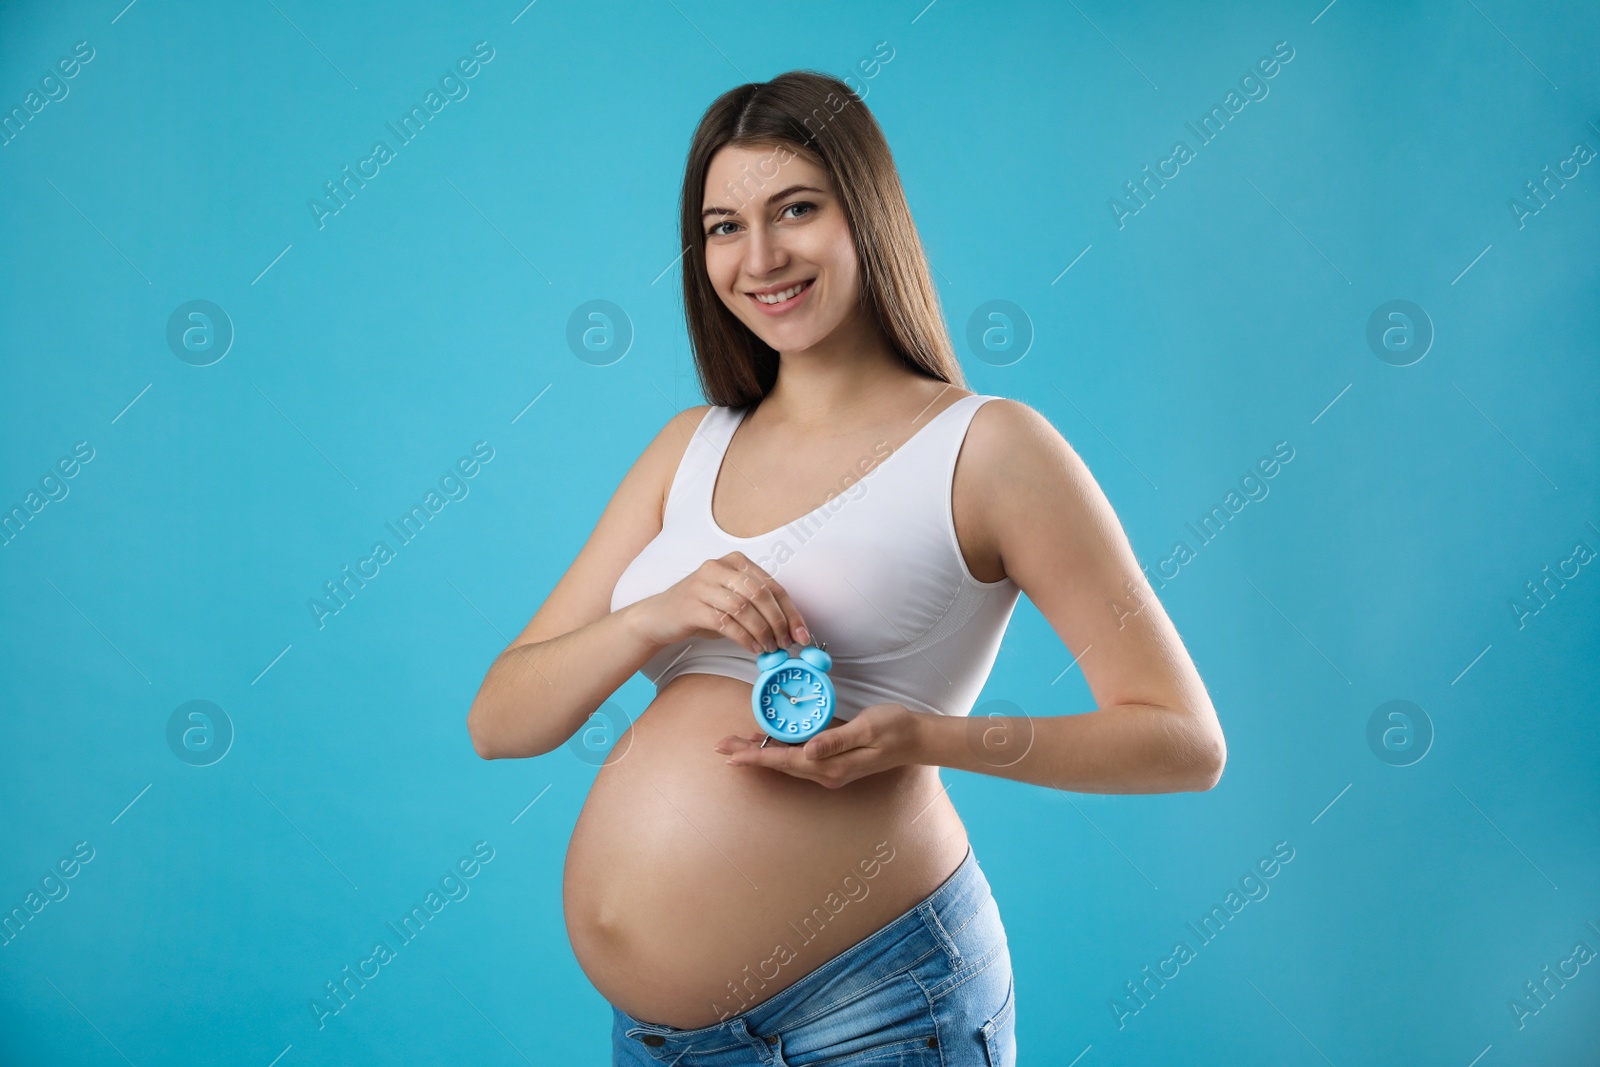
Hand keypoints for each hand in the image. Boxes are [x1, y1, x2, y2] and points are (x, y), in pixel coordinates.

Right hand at [628, 551, 808, 654]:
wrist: (659, 616)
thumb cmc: (702, 608)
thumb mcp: (732, 600)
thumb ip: (758, 607)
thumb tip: (791, 630)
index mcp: (735, 561)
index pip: (772, 585)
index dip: (791, 612)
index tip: (802, 634)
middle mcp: (718, 568)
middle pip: (760, 594)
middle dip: (779, 622)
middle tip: (786, 644)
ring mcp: (703, 585)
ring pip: (744, 608)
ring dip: (762, 632)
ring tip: (770, 648)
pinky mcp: (691, 606)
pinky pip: (726, 623)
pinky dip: (744, 638)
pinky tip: (753, 648)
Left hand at [713, 703, 921, 788]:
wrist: (917, 738)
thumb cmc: (894, 727)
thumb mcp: (867, 727)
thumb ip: (836, 739)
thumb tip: (808, 749)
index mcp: (832, 765)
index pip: (786, 761)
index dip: (757, 756)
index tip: (732, 754)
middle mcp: (827, 772)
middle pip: (779, 764)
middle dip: (749, 755)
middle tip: (719, 747)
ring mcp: (830, 769)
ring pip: (786, 761)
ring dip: (761, 753)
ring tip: (734, 745)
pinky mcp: (833, 761)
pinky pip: (799, 757)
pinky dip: (779, 749)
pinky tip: (767, 742)